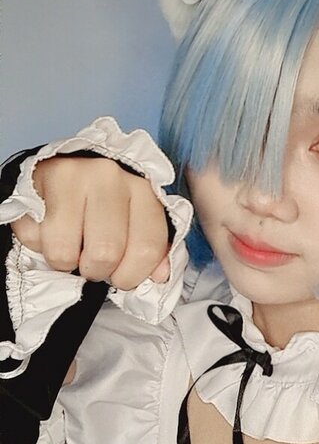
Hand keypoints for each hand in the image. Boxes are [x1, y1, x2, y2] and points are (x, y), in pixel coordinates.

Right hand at [10, 155, 170, 289]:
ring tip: (69, 249)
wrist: (62, 166)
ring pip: (66, 251)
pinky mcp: (44, 180)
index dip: (132, 274)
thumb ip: (150, 249)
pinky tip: (47, 230)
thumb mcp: (134, 221)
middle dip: (96, 271)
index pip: (147, 248)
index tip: (121, 277)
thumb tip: (159, 276)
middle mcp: (112, 178)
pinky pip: (35, 237)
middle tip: (91, 264)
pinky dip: (38, 245)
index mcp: (144, 191)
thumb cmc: (102, 201)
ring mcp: (77, 175)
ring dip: (65, 263)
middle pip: (106, 253)